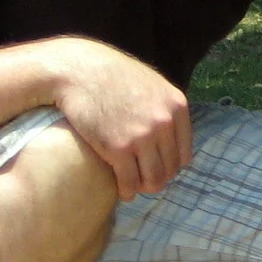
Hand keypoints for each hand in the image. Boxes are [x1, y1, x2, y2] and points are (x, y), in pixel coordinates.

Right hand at [45, 38, 193, 198]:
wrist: (77, 71)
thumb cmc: (110, 75)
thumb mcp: (150, 84)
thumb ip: (164, 108)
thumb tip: (169, 135)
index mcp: (176, 106)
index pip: (184, 154)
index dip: (169, 166)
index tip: (156, 168)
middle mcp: (164, 122)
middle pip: (169, 170)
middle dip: (155, 179)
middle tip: (142, 181)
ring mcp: (143, 136)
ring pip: (153, 181)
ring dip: (143, 188)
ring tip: (133, 187)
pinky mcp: (118, 148)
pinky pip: (130, 182)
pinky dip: (126, 191)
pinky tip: (121, 190)